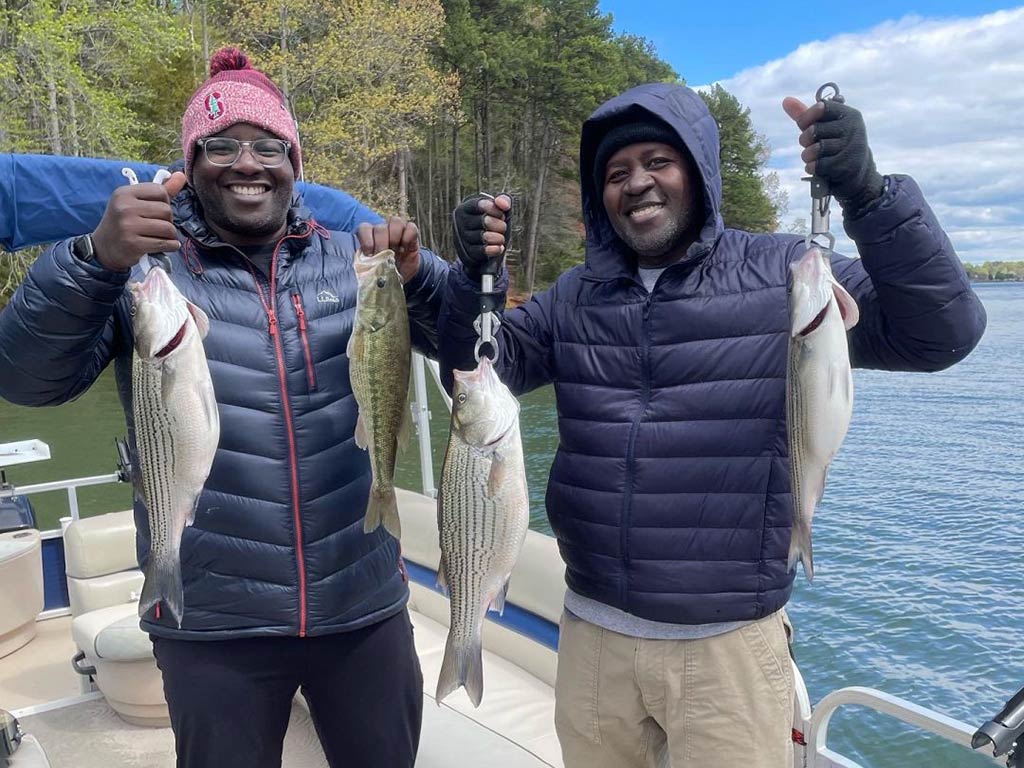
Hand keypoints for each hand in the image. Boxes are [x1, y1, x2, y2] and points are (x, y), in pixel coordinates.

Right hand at [91, 172, 185, 271]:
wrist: (104, 247)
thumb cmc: (125, 222)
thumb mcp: (136, 202)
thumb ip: (160, 189)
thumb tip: (182, 175)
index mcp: (125, 193)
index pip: (161, 191)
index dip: (165, 202)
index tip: (156, 211)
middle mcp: (124, 207)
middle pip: (166, 210)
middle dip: (168, 220)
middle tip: (158, 226)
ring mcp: (128, 226)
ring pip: (168, 228)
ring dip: (170, 235)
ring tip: (161, 236)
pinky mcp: (133, 244)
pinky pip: (164, 243)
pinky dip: (171, 246)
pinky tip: (166, 245)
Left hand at [355, 217, 420, 282]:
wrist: (402, 273)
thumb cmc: (384, 270)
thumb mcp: (374, 269)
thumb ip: (368, 264)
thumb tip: (365, 268)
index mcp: (369, 236)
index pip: (364, 228)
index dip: (366, 241)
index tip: (369, 256)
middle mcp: (382, 229)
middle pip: (380, 228)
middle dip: (381, 245)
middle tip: (384, 259)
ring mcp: (397, 229)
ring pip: (395, 221)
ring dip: (395, 238)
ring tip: (395, 252)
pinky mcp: (411, 232)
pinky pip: (411, 227)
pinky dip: (408, 237)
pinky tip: (406, 249)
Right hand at [452, 193, 511, 279]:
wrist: (484, 246)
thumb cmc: (492, 222)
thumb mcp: (498, 210)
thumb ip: (503, 200)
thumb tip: (504, 205)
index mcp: (465, 208)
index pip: (479, 205)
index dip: (495, 209)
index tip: (502, 214)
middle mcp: (460, 222)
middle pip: (483, 221)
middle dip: (499, 224)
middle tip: (503, 227)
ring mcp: (463, 238)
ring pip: (483, 237)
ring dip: (498, 237)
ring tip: (501, 238)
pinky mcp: (468, 253)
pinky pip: (482, 251)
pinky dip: (494, 249)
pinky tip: (500, 247)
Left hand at [782, 97, 883, 213]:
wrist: (855, 173)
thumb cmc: (834, 145)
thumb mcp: (822, 127)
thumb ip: (804, 115)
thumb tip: (786, 100)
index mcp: (849, 114)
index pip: (822, 108)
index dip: (806, 117)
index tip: (804, 125)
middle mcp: (853, 128)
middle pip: (815, 130)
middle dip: (805, 140)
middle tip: (809, 145)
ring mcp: (852, 147)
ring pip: (816, 149)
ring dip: (807, 156)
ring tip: (811, 157)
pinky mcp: (847, 166)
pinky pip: (819, 165)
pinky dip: (811, 168)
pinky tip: (814, 167)